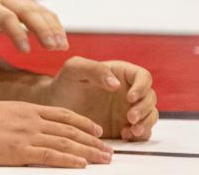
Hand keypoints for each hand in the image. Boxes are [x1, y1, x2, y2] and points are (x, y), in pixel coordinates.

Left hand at [0, 0, 66, 75]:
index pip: (4, 17)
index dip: (16, 32)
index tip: (26, 51)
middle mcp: (4, 0)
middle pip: (27, 10)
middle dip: (43, 28)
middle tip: (54, 47)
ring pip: (39, 10)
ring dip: (52, 27)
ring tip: (61, 47)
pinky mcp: (26, 3)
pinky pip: (44, 12)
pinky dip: (54, 25)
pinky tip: (62, 42)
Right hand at [0, 100, 111, 167]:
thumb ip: (14, 119)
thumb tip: (21, 128)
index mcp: (23, 108)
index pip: (61, 114)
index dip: (82, 122)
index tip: (95, 129)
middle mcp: (28, 119)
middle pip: (69, 129)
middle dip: (92, 140)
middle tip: (108, 149)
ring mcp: (24, 134)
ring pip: (65, 143)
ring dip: (88, 151)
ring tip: (104, 158)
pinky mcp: (17, 151)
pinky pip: (50, 156)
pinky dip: (69, 160)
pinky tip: (81, 164)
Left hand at [43, 57, 157, 140]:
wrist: (55, 105)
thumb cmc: (64, 83)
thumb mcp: (74, 69)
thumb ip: (94, 70)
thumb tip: (116, 84)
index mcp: (121, 73)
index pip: (143, 77)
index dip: (142, 87)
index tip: (130, 97)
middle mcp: (129, 91)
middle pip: (150, 98)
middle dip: (144, 108)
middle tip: (130, 117)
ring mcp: (129, 109)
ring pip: (150, 115)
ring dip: (146, 123)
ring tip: (131, 130)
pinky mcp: (126, 126)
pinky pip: (142, 132)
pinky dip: (139, 135)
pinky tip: (125, 135)